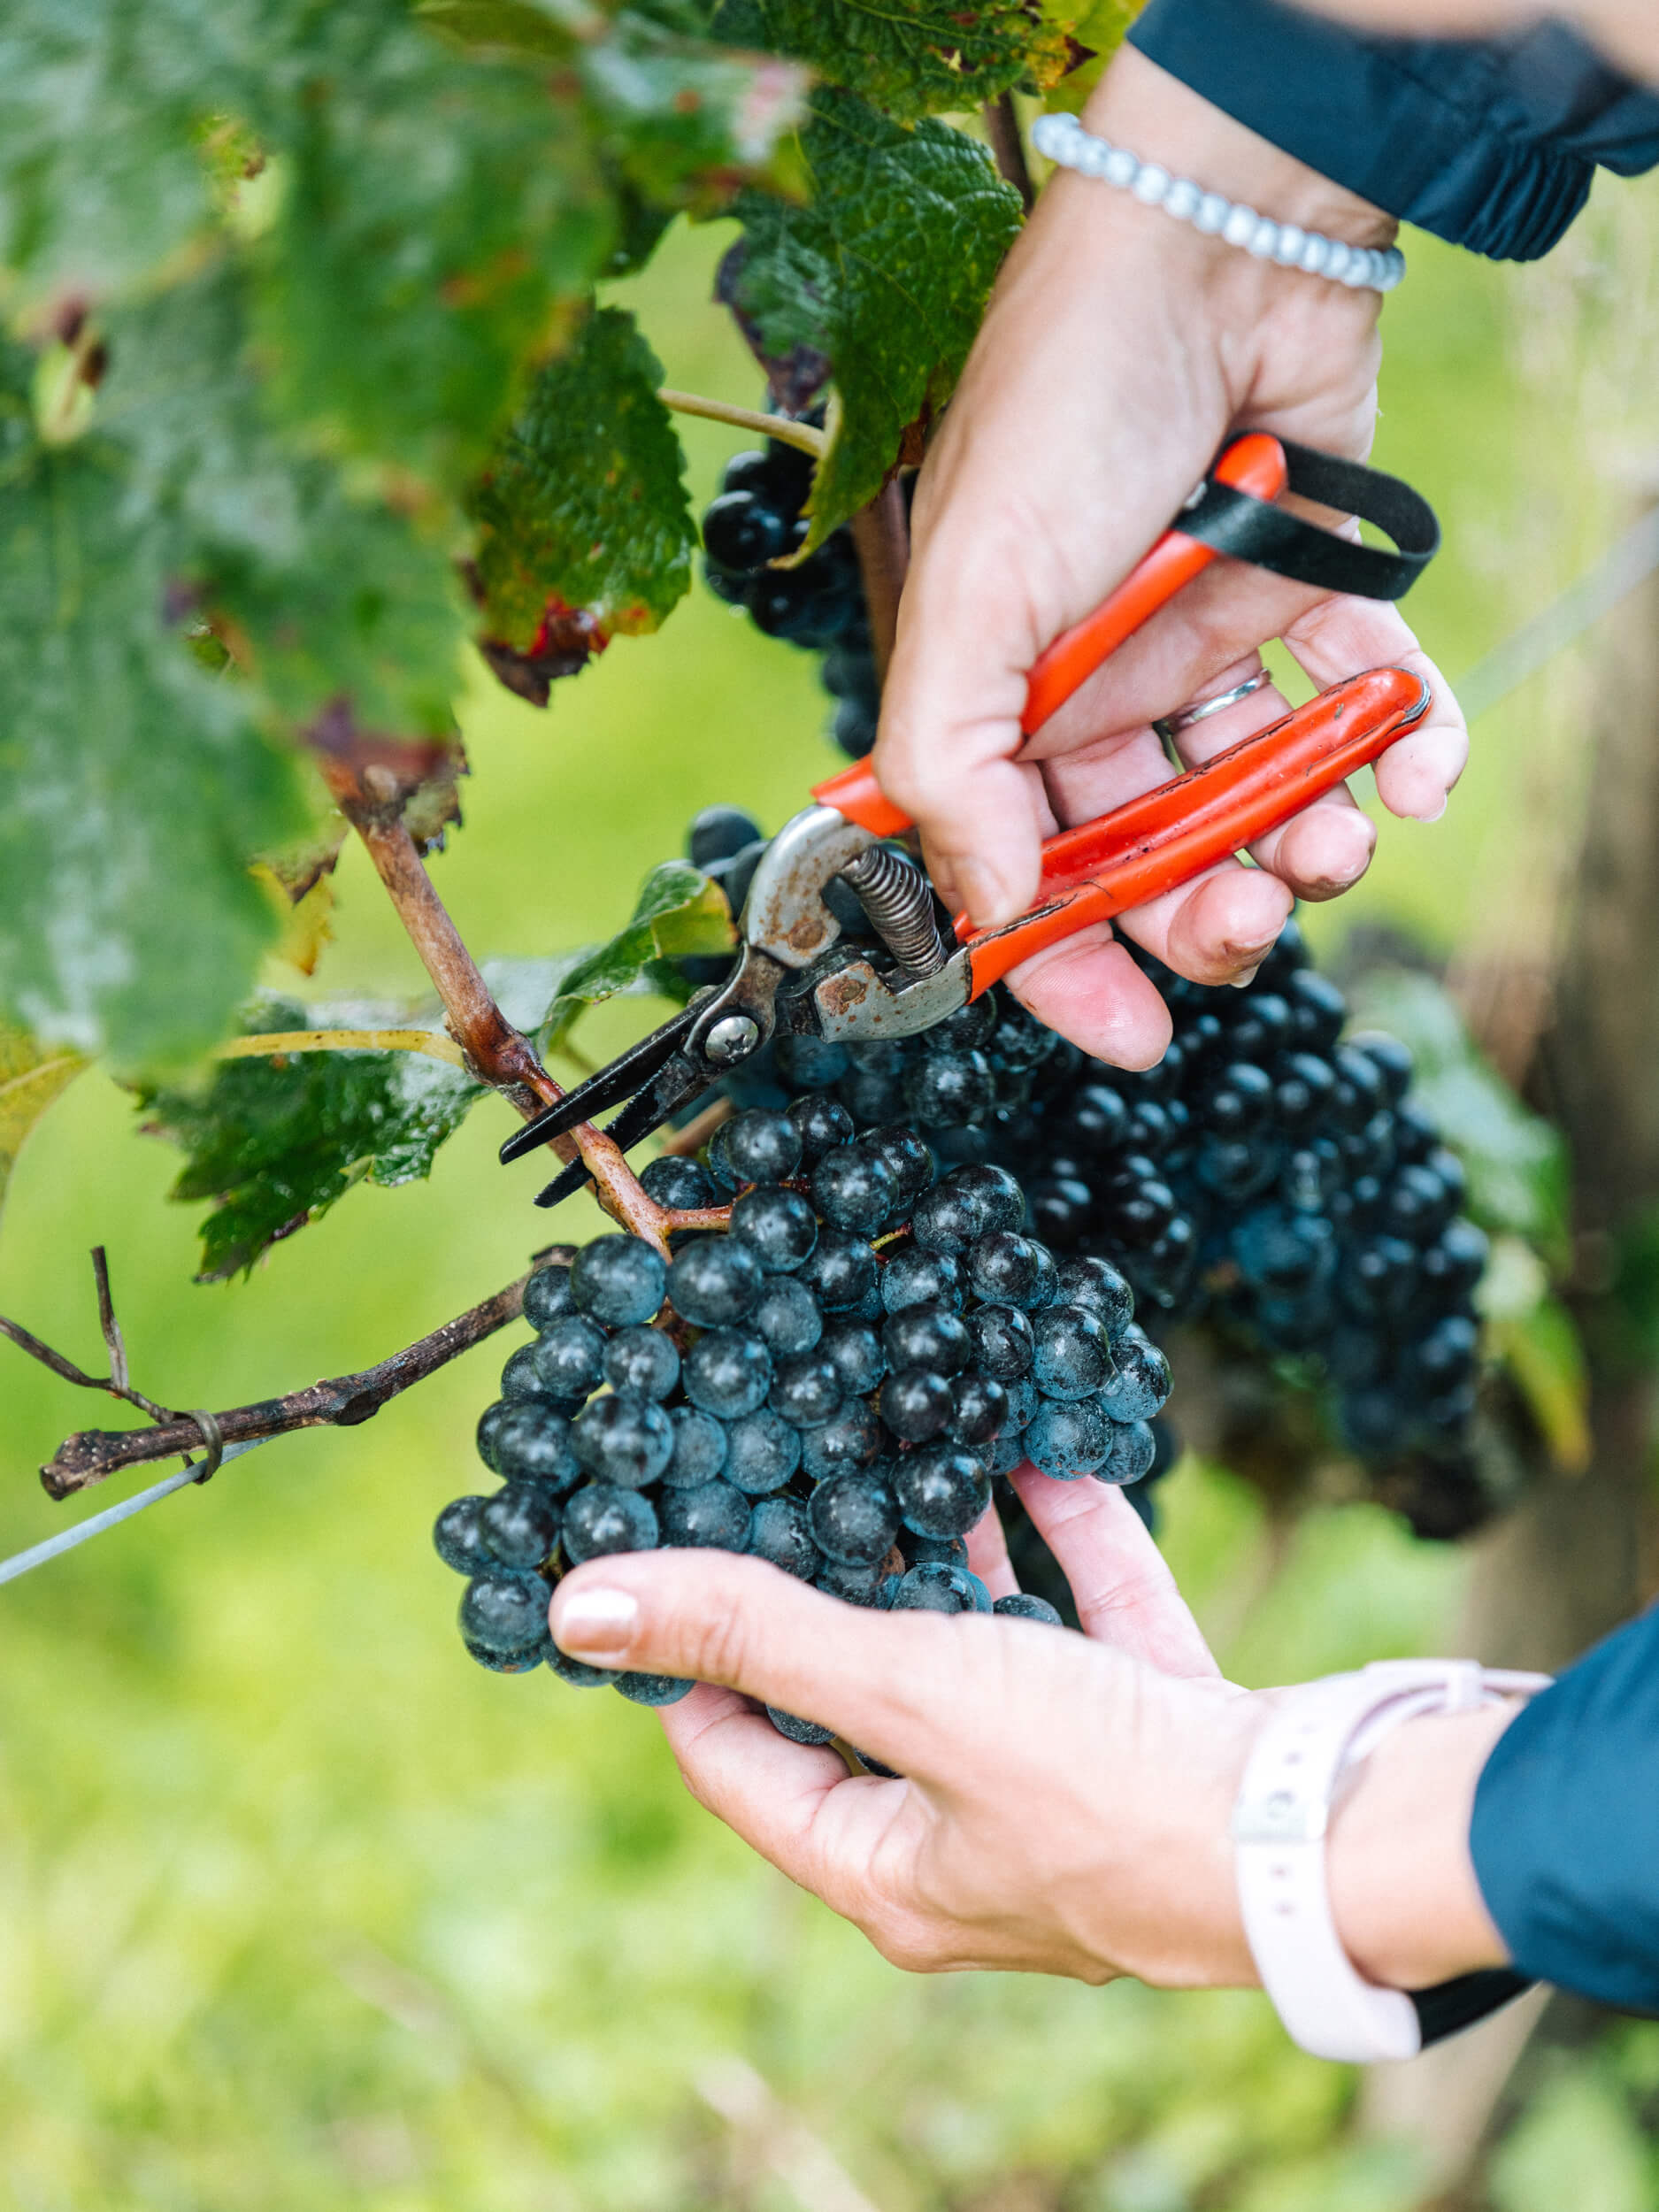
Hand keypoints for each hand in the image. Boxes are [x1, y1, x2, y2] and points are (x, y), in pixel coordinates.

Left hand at [549, 1471, 1516, 1992]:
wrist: (1330, 1826)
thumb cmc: (1104, 1788)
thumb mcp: (908, 1691)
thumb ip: (758, 1632)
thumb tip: (583, 1606)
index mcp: (888, 1866)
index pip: (739, 1756)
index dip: (691, 1659)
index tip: (665, 1551)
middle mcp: (973, 1833)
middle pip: (862, 1693)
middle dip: (829, 1580)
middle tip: (778, 1468)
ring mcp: (1075, 1777)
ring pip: (984, 1641)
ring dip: (949, 1544)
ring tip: (892, 1436)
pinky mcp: (1159, 1721)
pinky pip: (1090, 1609)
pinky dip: (1062, 1531)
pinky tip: (1036, 1440)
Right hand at [876, 45, 1467, 1066]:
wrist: (1218, 243)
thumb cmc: (1064, 409)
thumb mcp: (971, 594)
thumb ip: (954, 760)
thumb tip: (990, 905)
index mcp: (1002, 704)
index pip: (1020, 873)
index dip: (1066, 966)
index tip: (1133, 1036)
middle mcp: (1101, 689)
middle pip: (1152, 853)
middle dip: (1204, 911)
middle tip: (1252, 920)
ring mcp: (1207, 643)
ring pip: (1261, 796)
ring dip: (1307, 843)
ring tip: (1340, 839)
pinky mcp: (1309, 592)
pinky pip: (1364, 700)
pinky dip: (1403, 744)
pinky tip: (1416, 759)